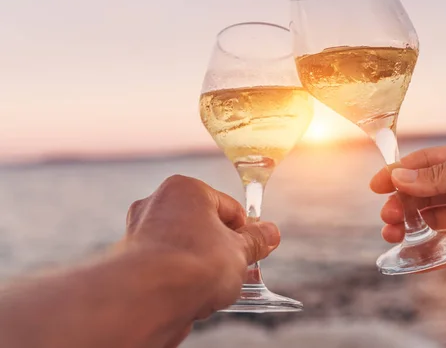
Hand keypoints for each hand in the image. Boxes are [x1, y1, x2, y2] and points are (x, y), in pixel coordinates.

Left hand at [124, 175, 279, 315]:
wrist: (149, 300)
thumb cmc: (194, 265)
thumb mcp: (240, 251)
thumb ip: (257, 240)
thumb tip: (271, 233)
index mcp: (185, 189)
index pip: (228, 207)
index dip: (246, 231)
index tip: (255, 249)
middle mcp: (157, 204)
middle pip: (203, 226)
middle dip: (221, 248)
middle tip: (237, 269)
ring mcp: (140, 233)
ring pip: (184, 248)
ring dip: (201, 265)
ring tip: (214, 286)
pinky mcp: (129, 262)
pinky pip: (166, 267)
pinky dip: (180, 279)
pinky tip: (192, 295)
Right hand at [370, 138, 445, 266]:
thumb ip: (439, 176)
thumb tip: (400, 177)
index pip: (423, 166)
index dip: (397, 174)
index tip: (375, 186)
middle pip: (423, 195)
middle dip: (401, 204)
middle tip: (388, 216)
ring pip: (432, 221)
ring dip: (410, 227)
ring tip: (393, 234)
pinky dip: (430, 255)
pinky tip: (411, 257)